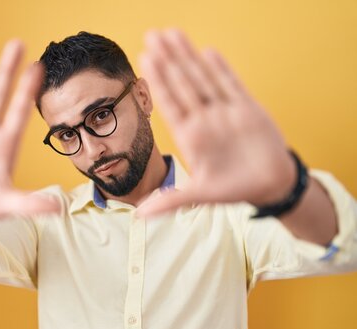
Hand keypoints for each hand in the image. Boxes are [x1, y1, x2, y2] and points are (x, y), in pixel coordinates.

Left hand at [137, 29, 295, 216]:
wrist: (269, 185)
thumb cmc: (234, 189)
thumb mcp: (201, 196)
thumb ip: (172, 201)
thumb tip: (139, 215)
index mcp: (191, 136)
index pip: (170, 103)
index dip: (158, 81)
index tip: (144, 60)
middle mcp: (205, 120)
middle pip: (182, 84)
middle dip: (168, 60)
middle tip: (152, 35)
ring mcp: (225, 112)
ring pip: (203, 79)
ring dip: (189, 57)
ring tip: (173, 34)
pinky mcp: (247, 109)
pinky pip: (232, 85)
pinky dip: (221, 70)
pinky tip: (207, 52)